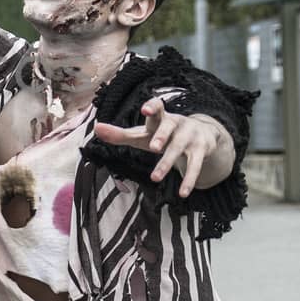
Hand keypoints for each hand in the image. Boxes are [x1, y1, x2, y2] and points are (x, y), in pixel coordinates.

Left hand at [93, 97, 231, 198]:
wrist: (203, 134)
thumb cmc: (163, 134)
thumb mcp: (143, 134)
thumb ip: (120, 134)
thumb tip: (96, 129)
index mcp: (161, 118)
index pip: (157, 108)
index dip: (153, 107)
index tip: (146, 109)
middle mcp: (176, 124)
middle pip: (168, 128)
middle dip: (162, 137)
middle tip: (153, 148)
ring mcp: (190, 137)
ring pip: (179, 149)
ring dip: (167, 163)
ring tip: (154, 178)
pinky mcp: (201, 151)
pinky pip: (195, 166)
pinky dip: (189, 180)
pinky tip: (182, 193)